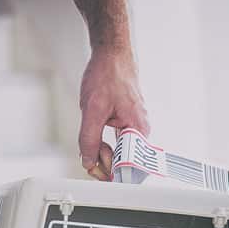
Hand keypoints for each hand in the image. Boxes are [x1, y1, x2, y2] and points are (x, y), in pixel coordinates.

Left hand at [78, 48, 148, 180]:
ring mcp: (133, 127)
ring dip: (101, 153)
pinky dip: (102, 145)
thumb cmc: (107, 75)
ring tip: (92, 144)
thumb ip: (89, 140)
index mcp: (138, 129)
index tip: (95, 169)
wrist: (111, 55)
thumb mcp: (92, 111)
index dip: (110, 171)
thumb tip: (88, 162)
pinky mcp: (126, 124)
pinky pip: (116, 144)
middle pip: (124, 163)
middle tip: (90, 155)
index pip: (130, 166)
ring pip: (118, 154)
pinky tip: (95, 138)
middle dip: (103, 163)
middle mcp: (140, 130)